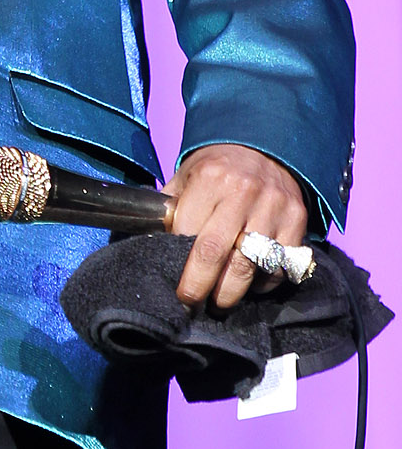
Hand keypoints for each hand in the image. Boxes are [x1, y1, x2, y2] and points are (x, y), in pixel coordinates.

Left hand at [165, 143, 307, 309]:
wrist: (264, 146)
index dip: (178, 263)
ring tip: (219, 300)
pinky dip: (264, 281)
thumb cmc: (217, 168)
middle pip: (215, 253)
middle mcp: (242, 191)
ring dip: (232, 292)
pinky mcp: (297, 220)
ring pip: (250, 265)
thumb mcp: (187, 174)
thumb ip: (171, 207)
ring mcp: (273, 206)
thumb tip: (152, 243)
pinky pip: (279, 265)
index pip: (186, 233)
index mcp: (209, 178)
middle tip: (191, 302)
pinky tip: (251, 282)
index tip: (173, 284)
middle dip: (199, 286)